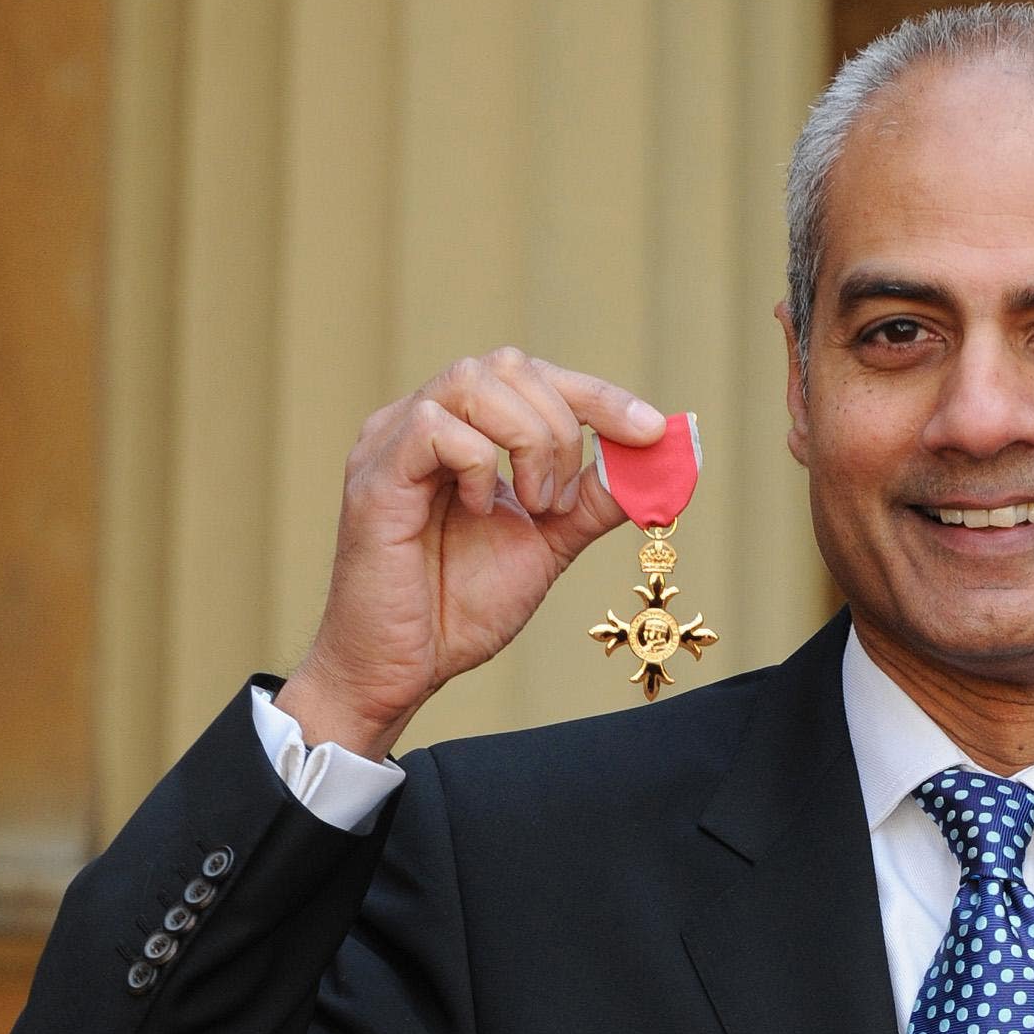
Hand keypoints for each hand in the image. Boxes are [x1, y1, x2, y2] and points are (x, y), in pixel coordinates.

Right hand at [274, 348, 664, 756]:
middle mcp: (421, 421)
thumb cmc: (460, 606)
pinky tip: (479, 512)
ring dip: (528, 440)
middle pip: (508, 365)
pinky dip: (478, 465)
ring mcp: (391, 442)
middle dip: (564, 425)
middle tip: (562, 501)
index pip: (534, 376)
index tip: (652, 431)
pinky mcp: (373, 475)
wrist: (403, 669)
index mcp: (460, 429)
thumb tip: (660, 459)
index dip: (599, 395)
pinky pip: (435, 427)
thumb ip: (594, 496)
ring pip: (473, 380)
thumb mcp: (549, 542)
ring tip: (533, 505)